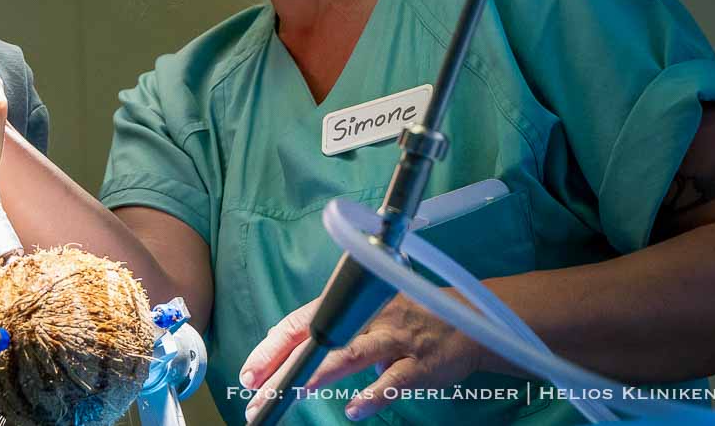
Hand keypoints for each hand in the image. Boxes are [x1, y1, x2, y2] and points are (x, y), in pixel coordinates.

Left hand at [239, 292, 483, 421]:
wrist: (465, 322)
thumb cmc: (407, 319)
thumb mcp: (365, 315)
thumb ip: (329, 328)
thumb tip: (282, 345)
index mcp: (351, 305)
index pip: (300, 322)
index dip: (272, 347)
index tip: (249, 373)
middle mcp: (368, 316)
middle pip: (319, 339)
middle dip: (284, 367)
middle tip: (257, 394)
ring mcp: (395, 337)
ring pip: (353, 352)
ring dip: (321, 373)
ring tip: (294, 391)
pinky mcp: (421, 361)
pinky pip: (395, 379)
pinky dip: (374, 394)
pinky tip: (354, 409)